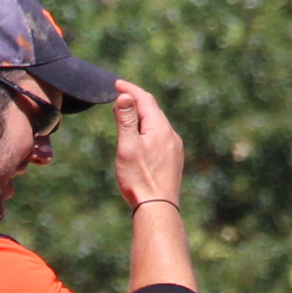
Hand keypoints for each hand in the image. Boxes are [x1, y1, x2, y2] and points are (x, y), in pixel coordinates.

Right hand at [113, 81, 184, 212]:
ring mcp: (175, 148)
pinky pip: (161, 136)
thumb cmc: (139, 179)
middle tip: (118, 97)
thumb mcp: (128, 146)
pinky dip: (149, 129)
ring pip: (158, 124)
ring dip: (142, 116)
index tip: (116, 83)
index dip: (130, 89)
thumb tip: (125, 96)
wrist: (158, 208)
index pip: (145, 100)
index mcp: (160, 128)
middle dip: (136, 101)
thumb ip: (126, 120)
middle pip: (153, 110)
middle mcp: (171, 135)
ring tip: (126, 116)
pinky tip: (141, 137)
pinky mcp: (174, 159)